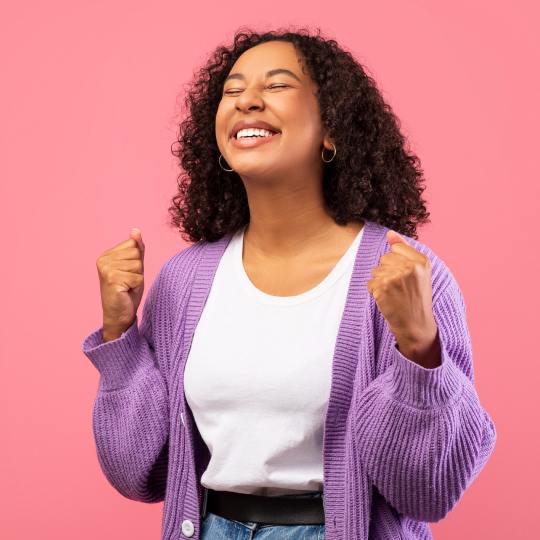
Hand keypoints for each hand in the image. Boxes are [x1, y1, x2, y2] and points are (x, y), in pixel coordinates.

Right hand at [96, 229, 144, 341]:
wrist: (119, 316)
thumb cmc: (127, 292)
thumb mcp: (134, 267)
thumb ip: (136, 248)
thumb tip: (135, 230)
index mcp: (107, 255)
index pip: (134, 245)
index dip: (137, 261)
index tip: (128, 274)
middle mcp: (103, 260)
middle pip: (136, 254)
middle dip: (138, 270)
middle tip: (128, 282)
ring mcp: (106, 269)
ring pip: (138, 265)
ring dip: (138, 278)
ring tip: (127, 287)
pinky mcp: (112, 279)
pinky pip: (138, 277)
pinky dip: (137, 286)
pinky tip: (127, 292)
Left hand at [366, 230, 440, 368]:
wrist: (416, 325)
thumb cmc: (415, 298)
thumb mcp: (417, 272)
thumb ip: (403, 249)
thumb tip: (390, 233)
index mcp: (422, 260)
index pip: (395, 248)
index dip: (396, 263)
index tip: (406, 278)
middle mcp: (410, 266)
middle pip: (383, 258)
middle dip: (387, 272)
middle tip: (400, 288)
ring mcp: (396, 277)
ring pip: (375, 271)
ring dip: (380, 284)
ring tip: (394, 295)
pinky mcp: (383, 287)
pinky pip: (369, 283)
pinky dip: (375, 293)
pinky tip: (388, 301)